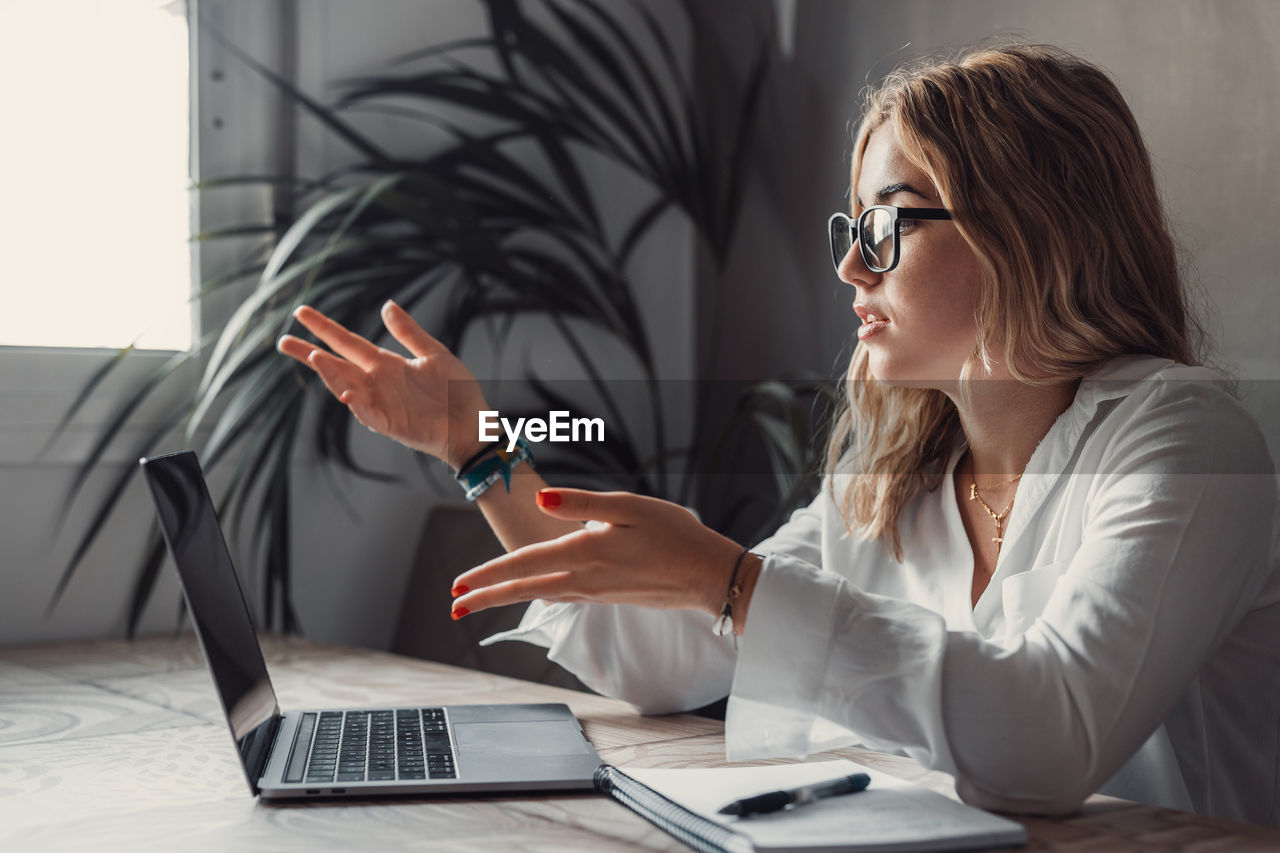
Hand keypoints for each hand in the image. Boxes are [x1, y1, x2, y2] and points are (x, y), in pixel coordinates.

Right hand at [277, 301, 488, 466]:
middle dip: (309, 353)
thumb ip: (408, 332)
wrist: (475, 424)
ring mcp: (381, 404)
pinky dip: (357, 404)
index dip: (324, 328)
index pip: (347, 342)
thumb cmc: (457, 392)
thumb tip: (386, 305)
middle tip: (282, 341)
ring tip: (314, 357)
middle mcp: (377, 383)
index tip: (300, 313)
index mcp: (386, 364)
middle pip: (335, 365)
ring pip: (346, 387)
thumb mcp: (434, 354)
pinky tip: (348, 393)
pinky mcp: (391, 424)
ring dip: (330, 375)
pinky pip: (368, 413)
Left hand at [449, 488, 757, 623]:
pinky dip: (537, 596)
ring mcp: (595, 592)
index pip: (523, 565)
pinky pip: (561, 597)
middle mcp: (584, 579)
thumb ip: (580, 503)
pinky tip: (534, 594)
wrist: (708, 576)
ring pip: (539, 595)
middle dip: (486, 597)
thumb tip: (539, 497)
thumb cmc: (674, 534)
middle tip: (454, 606)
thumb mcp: (628, 506)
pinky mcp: (607, 595)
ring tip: (480, 601)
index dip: (487, 575)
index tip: (457, 586)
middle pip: (523, 589)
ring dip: (507, 599)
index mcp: (583, 553)